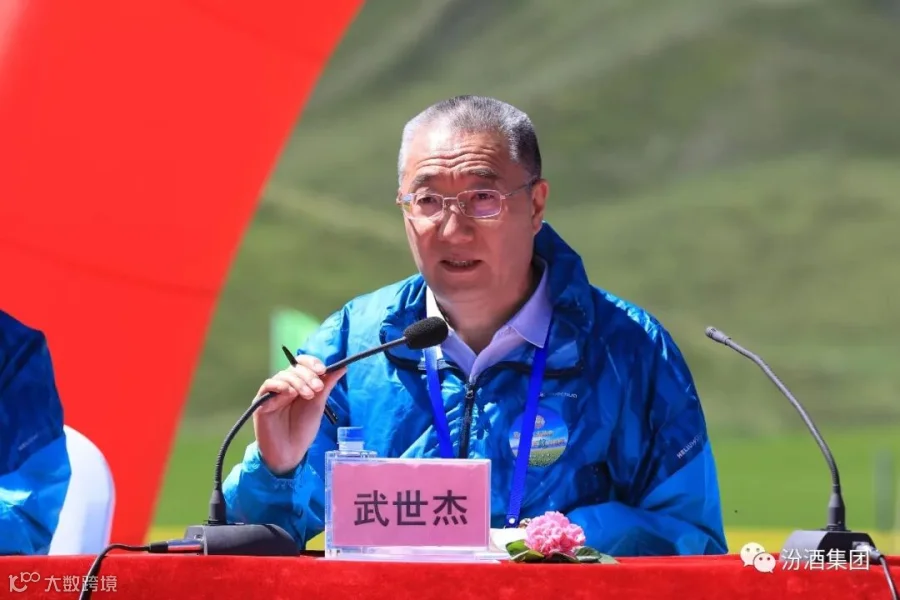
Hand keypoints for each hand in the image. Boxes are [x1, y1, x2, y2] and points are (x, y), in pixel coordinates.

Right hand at [252, 355, 345, 474]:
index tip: (323, 370)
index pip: (302, 364)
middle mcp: (285, 385)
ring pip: (283, 375)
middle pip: (294, 368)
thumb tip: (343, 366)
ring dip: (298, 382)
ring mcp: (273, 393)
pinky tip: (290, 393)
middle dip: (308, 375)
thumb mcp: (318, 403)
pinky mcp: (261, 401)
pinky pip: (268, 385)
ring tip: (308, 395)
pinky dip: (280, 385)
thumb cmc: (303, 429)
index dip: (312, 363)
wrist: (289, 451)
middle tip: (318, 388)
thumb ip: (327, 384)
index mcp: (298, 383)